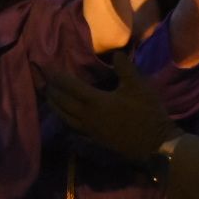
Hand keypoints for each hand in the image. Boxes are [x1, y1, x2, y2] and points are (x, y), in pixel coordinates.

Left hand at [45, 52, 177, 164]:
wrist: (156, 145)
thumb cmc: (147, 113)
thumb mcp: (138, 86)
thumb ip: (124, 68)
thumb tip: (115, 53)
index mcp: (94, 101)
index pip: (69, 86)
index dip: (57, 76)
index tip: (46, 67)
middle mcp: (86, 116)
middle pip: (62, 102)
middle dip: (51, 90)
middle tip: (42, 81)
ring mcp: (89, 130)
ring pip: (64, 117)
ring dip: (55, 106)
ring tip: (47, 97)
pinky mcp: (95, 140)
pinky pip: (73, 128)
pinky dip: (65, 120)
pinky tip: (64, 118)